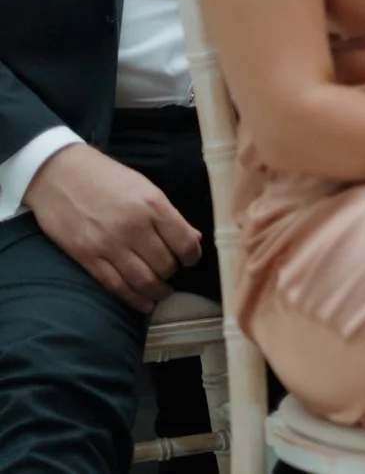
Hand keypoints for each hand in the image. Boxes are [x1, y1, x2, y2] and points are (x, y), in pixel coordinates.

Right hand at [23, 145, 201, 312]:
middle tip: (171, 273)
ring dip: (157, 291)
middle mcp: (134, 227)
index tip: (190, 259)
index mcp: (153, 205)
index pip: (185, 242)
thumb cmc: (106, 178)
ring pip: (143, 280)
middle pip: (165, 264)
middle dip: (172, 273)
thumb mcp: (145, 187)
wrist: (59, 174)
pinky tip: (144, 303)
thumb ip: (167, 215)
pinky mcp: (87, 257)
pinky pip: (115, 285)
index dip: (192, 256)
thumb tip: (193, 239)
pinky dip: (133, 299)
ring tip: (161, 292)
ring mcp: (109, 244)